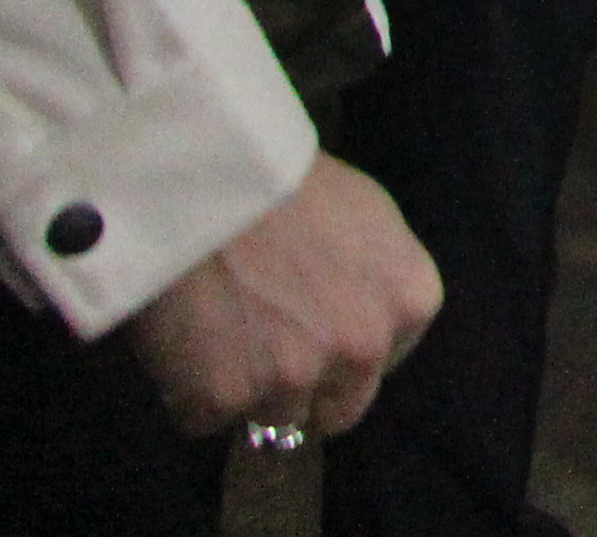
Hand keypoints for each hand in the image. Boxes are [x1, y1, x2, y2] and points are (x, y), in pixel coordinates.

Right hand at [123, 154, 442, 441]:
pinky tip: (185, 339)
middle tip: (262, 345)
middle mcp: (364, 348)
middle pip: (336, 409)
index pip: (380, 368)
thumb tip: (365, 325)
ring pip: (269, 416)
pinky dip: (188, 391)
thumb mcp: (372, 221)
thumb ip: (379, 284)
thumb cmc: (291, 186)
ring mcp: (294, 378)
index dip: (339, 355)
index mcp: (411, 304)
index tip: (308, 328)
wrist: (209, 178)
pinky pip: (204, 418)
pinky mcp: (224, 397)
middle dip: (304, 390)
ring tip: (218, 329)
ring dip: (243, 388)